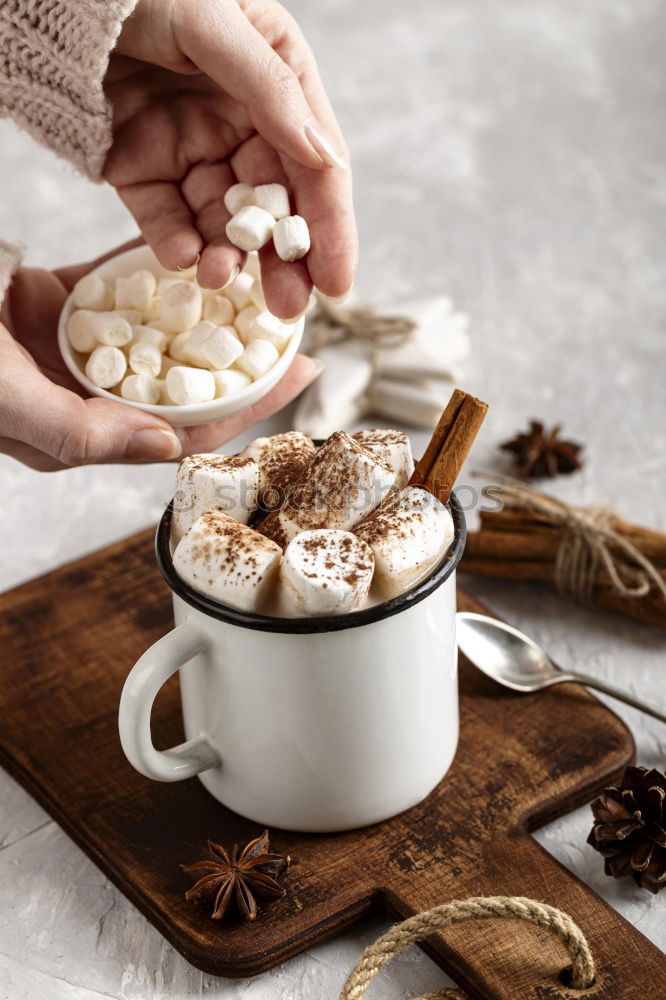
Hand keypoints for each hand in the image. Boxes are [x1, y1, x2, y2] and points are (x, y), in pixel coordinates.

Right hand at [0, 243, 319, 471]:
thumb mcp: (5, 401)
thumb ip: (81, 432)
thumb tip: (165, 450)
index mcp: (77, 432)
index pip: (182, 427)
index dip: (246, 404)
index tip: (299, 372)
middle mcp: (83, 394)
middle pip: (182, 381)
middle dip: (240, 358)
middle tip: (294, 325)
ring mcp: (71, 348)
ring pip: (156, 332)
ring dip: (207, 311)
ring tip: (260, 286)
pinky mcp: (54, 302)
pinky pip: (117, 286)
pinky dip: (155, 271)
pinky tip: (198, 254)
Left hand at [105, 0, 356, 319]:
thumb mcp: (216, 24)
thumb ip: (272, 92)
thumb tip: (325, 158)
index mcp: (278, 81)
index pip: (316, 166)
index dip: (330, 227)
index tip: (337, 282)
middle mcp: (242, 121)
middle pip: (273, 206)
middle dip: (282, 261)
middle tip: (287, 308)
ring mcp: (193, 148)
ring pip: (220, 221)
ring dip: (227, 257)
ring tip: (222, 281)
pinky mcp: (143, 168)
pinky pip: (165, 217)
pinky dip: (175, 244)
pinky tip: (183, 260)